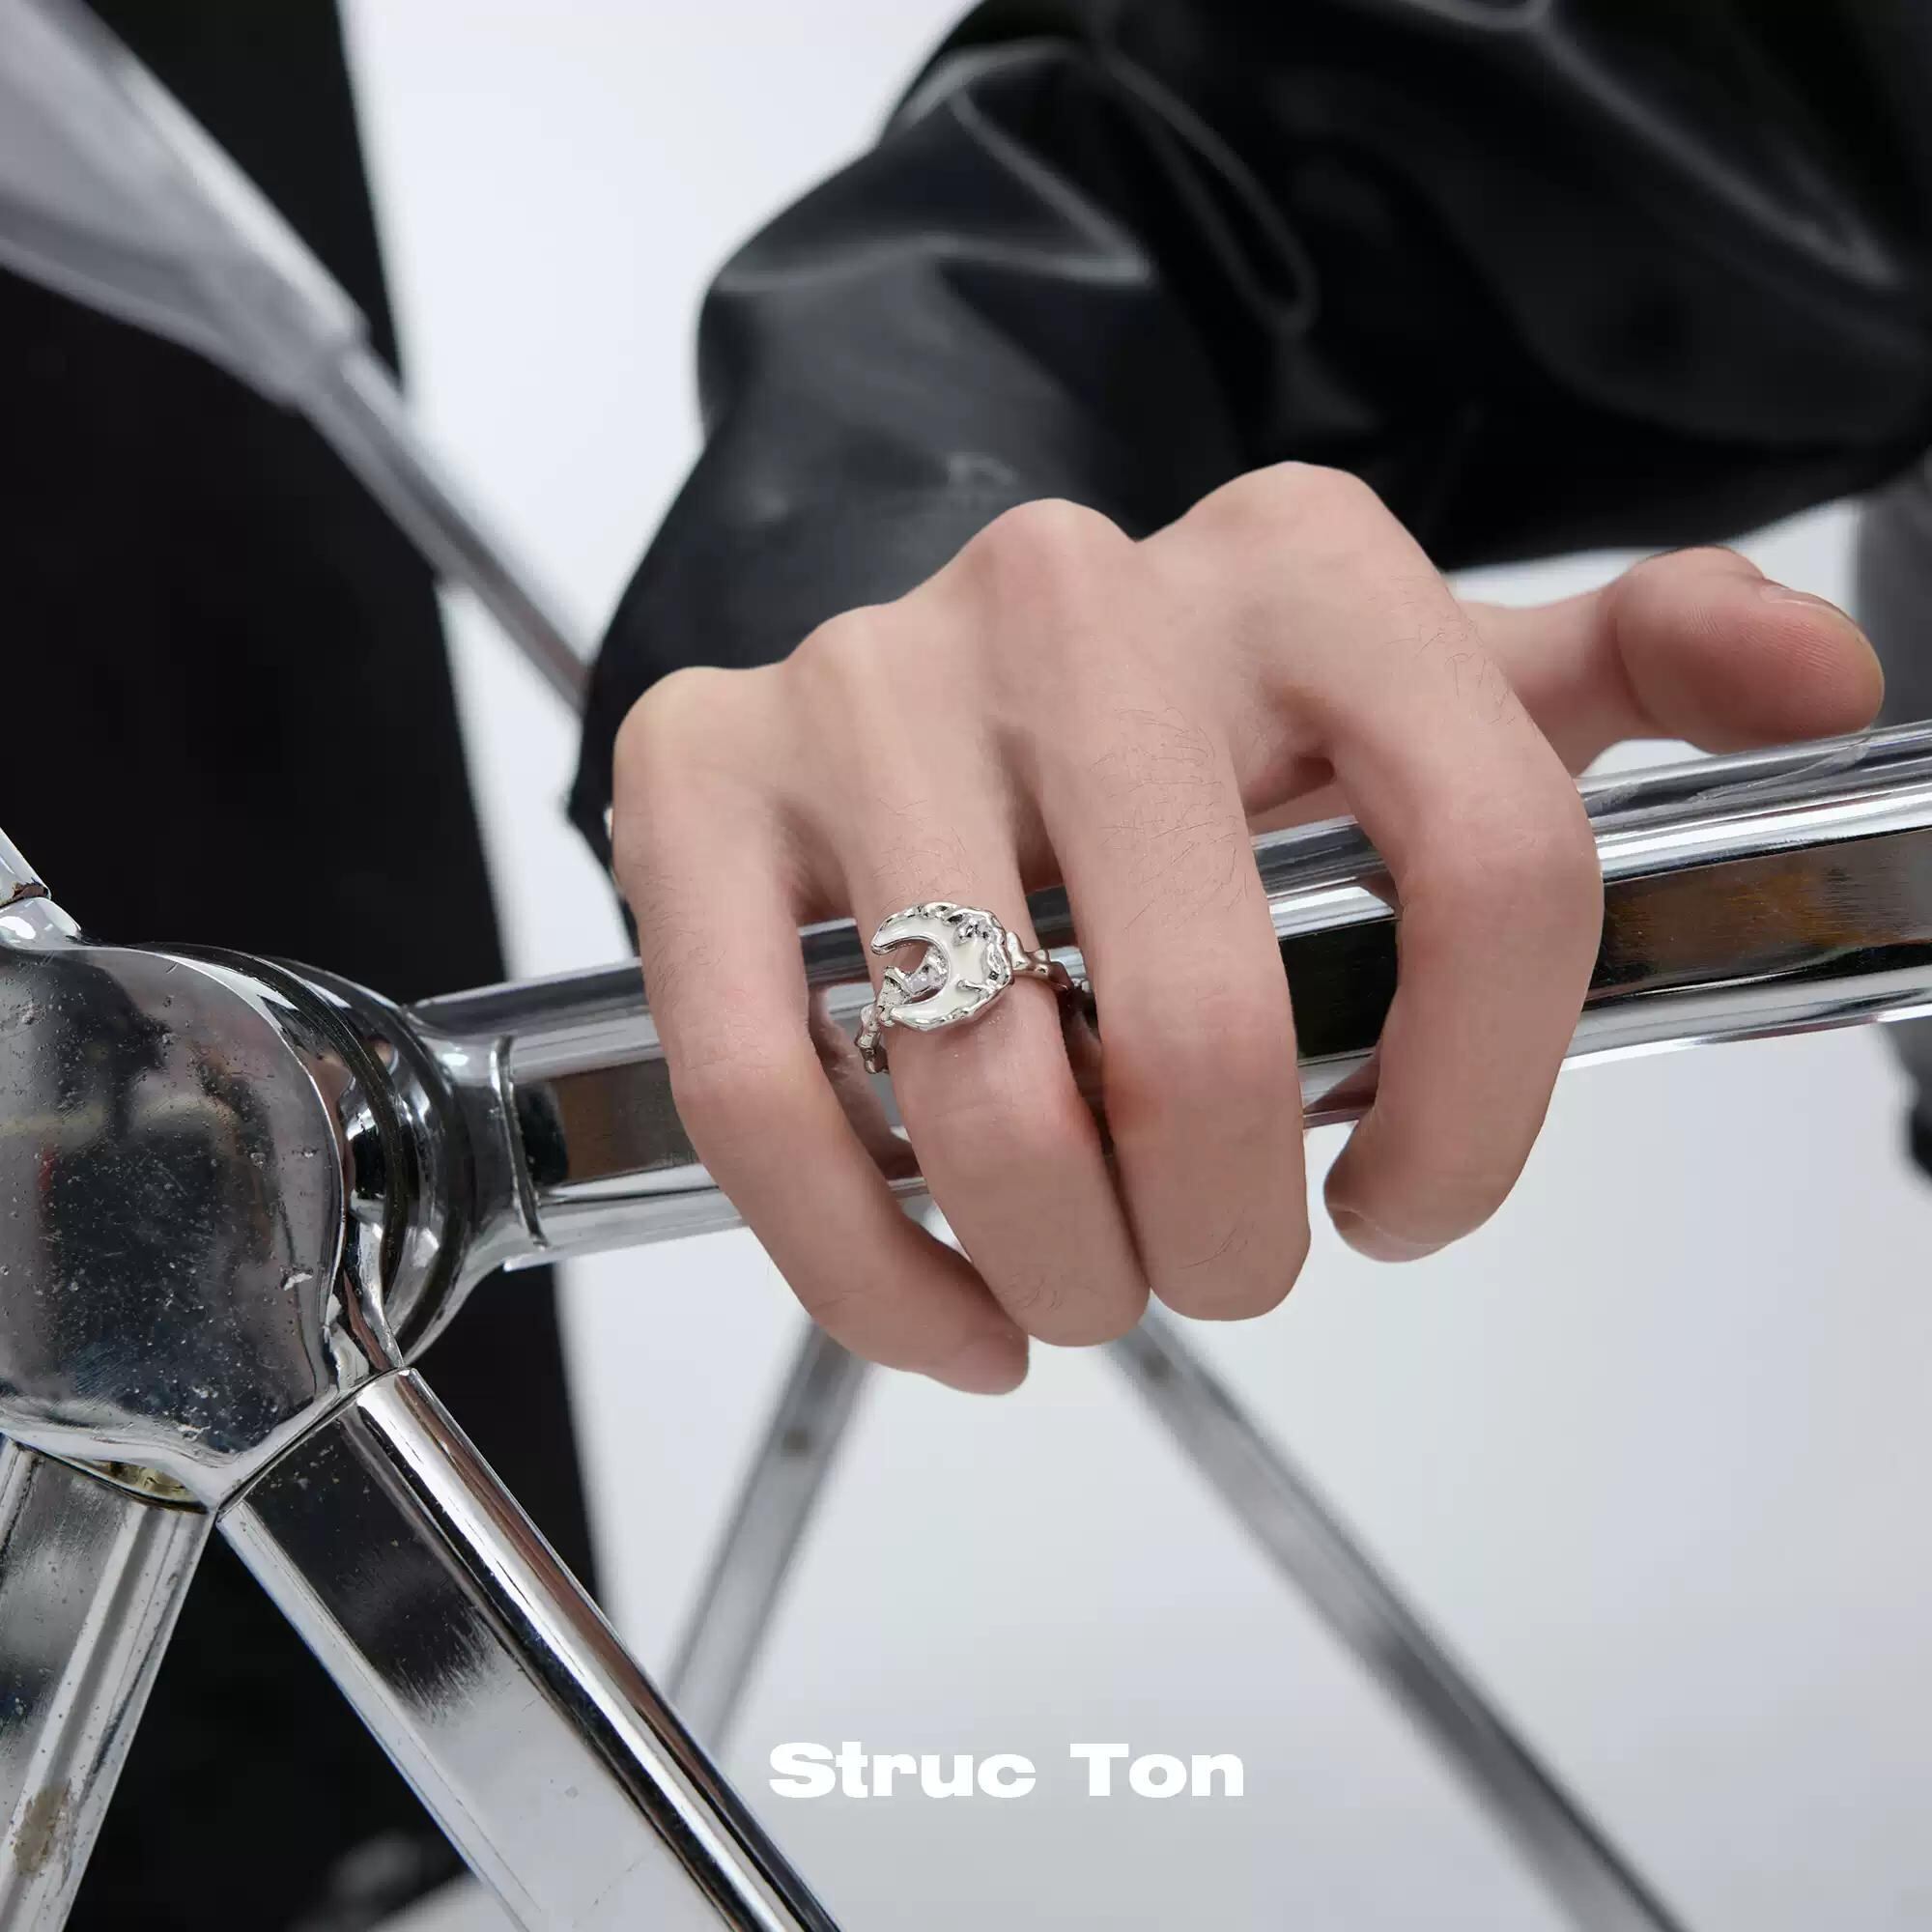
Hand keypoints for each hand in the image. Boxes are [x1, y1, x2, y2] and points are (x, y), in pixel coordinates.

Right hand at [611, 467, 1880, 1391]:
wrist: (929, 667)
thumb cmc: (1192, 722)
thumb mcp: (1413, 678)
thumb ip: (1619, 676)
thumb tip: (1817, 681)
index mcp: (1304, 567)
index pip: (1491, 868)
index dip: (1482, 1107)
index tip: (1402, 1202)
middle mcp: (1077, 593)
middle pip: (1211, 1023)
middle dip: (1228, 1235)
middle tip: (1217, 1265)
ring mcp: (866, 677)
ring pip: (979, 1077)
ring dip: (1057, 1263)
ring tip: (1085, 1285)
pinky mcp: (694, 768)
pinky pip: (755, 1084)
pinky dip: (860, 1263)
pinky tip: (945, 1314)